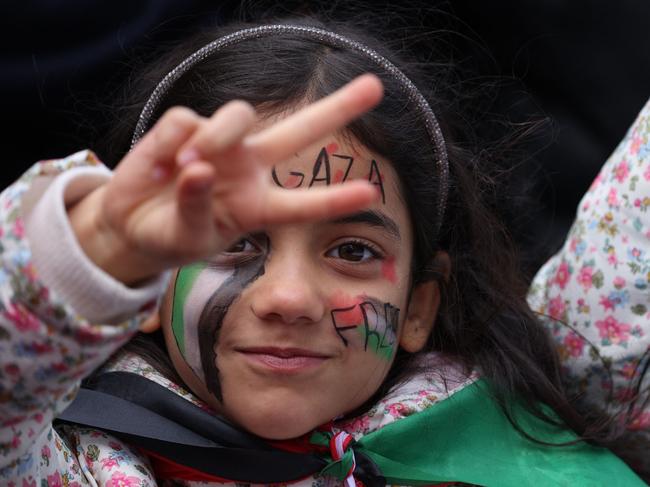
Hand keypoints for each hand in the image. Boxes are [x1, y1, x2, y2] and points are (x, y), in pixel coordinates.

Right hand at [69, 74, 383, 283]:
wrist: (132, 224)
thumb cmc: (171, 235)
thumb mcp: (187, 237)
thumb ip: (197, 209)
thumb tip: (201, 169)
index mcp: (258, 205)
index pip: (302, 203)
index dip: (333, 198)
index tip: (370, 192)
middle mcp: (248, 167)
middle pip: (298, 130)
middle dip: (336, 108)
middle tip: (375, 87)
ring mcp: (220, 143)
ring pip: (239, 113)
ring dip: (217, 137)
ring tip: (188, 166)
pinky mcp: (184, 126)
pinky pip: (187, 120)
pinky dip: (171, 142)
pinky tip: (161, 166)